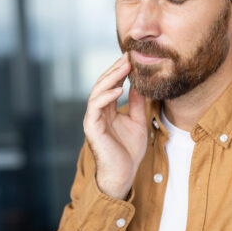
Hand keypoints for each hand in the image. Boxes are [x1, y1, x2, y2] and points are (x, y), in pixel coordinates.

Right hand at [83, 56, 147, 198]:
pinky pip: (95, 106)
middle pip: (103, 84)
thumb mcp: (137, 121)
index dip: (121, 71)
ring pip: (97, 91)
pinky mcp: (91, 127)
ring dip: (111, 77)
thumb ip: (136, 103)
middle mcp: (98, 112)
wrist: (123, 174)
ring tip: (124, 67)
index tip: (133, 58)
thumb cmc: (129, 151)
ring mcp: (93, 119)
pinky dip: (106, 96)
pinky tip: (119, 88)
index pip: (111, 84)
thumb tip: (140, 84)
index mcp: (107, 110)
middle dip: (116, 69)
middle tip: (129, 56)